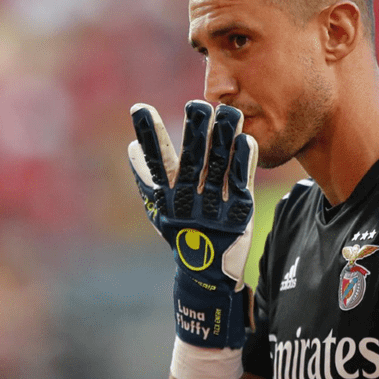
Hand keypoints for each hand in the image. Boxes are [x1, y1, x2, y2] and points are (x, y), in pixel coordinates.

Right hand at [128, 100, 257, 348]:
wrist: (206, 274)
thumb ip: (147, 178)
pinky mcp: (238, 216)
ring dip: (223, 139)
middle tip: (198, 104)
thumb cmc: (180, 232)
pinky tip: (246, 140)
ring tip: (228, 111)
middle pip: (191, 160)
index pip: (154, 162)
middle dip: (194, 132)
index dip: (148, 135)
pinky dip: (244, 164)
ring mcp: (213, 209)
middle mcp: (187, 202)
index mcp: (166, 197)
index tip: (140, 108)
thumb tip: (132, 147)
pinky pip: (241, 186)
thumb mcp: (159, 208)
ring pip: (218, 168)